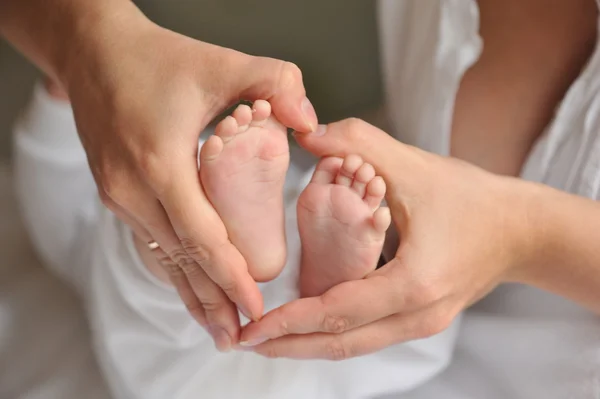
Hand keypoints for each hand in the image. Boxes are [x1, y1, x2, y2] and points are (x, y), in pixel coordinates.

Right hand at [61, 10, 317, 349]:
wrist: (92, 52)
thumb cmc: (158, 57)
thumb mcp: (221, 62)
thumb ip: (276, 82)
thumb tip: (311, 122)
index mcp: (160, 162)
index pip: (202, 237)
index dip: (231, 276)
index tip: (256, 308)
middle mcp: (133, 188)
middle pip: (181, 260)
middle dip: (214, 301)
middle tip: (239, 338)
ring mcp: (119, 195)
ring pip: (163, 258)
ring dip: (192, 295)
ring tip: (218, 331)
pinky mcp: (116, 194)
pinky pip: (150, 242)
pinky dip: (175, 270)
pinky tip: (190, 290)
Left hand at [240, 118, 534, 358]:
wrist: (520, 231)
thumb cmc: (472, 199)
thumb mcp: (415, 165)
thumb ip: (359, 143)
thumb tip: (306, 132)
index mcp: (413, 283)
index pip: (338, 311)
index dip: (290, 321)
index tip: (251, 329)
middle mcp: (416, 316)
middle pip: (340, 342)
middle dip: (288, 344)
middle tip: (244, 340)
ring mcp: (420, 324)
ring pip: (352, 346)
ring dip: (306, 344)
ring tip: (266, 339)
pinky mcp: (419, 320)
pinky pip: (366, 336)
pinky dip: (331, 334)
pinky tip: (306, 326)